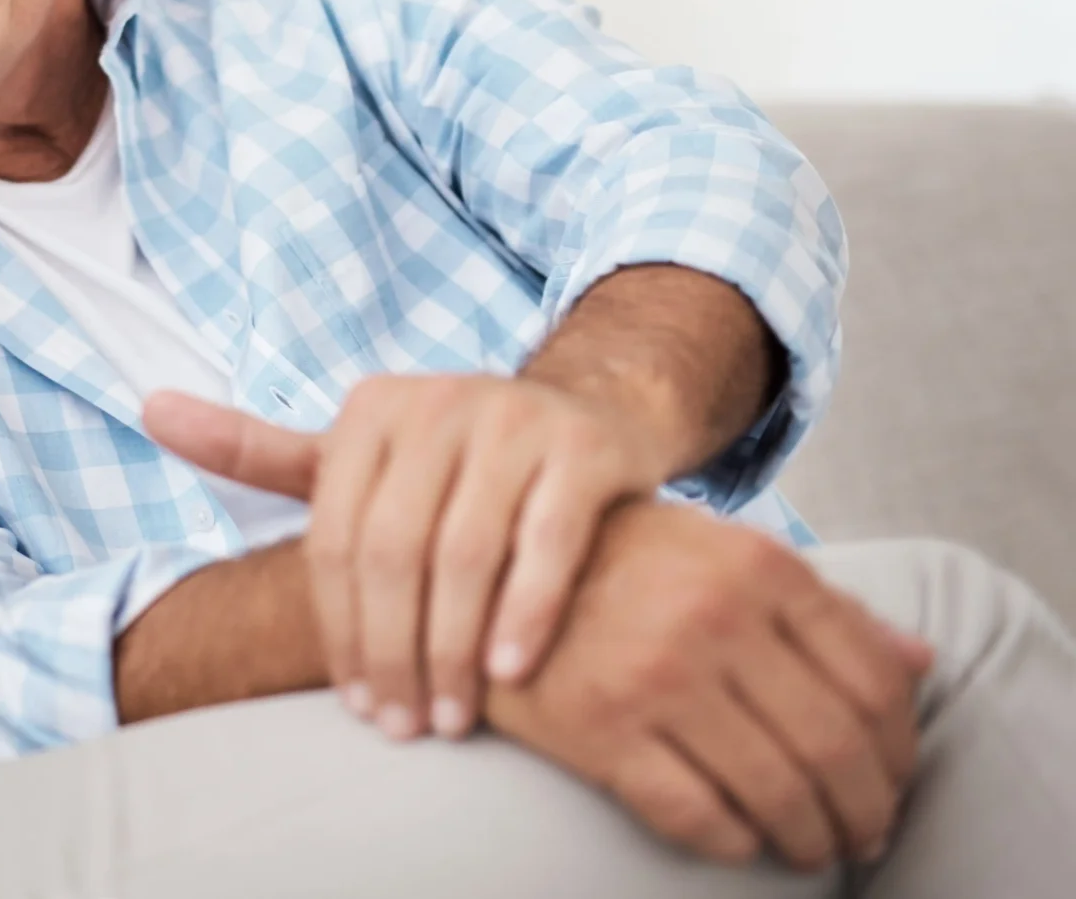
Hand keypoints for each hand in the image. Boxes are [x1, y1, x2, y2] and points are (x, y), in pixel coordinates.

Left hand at [144, 373, 667, 739]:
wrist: (585, 414)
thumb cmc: (448, 460)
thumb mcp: (352, 451)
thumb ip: (256, 448)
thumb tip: (149, 407)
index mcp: (368, 412)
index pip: (333, 541)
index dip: (338, 631)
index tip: (355, 704)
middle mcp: (435, 404)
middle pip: (391, 553)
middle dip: (391, 651)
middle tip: (401, 726)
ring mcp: (512, 421)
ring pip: (465, 554)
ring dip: (452, 648)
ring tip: (450, 716)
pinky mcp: (582, 448)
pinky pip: (547, 541)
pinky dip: (525, 610)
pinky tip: (507, 671)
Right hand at [485, 501, 932, 869]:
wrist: (483, 566)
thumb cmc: (618, 560)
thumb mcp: (723, 553)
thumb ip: (823, 604)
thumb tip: (920, 661)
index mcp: (757, 565)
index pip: (873, 679)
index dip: (901, 749)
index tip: (896, 782)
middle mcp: (713, 616)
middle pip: (835, 745)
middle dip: (866, 810)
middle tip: (864, 837)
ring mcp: (654, 674)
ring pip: (776, 791)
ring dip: (809, 839)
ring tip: (811, 850)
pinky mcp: (598, 727)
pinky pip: (696, 815)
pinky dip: (733, 844)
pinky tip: (738, 841)